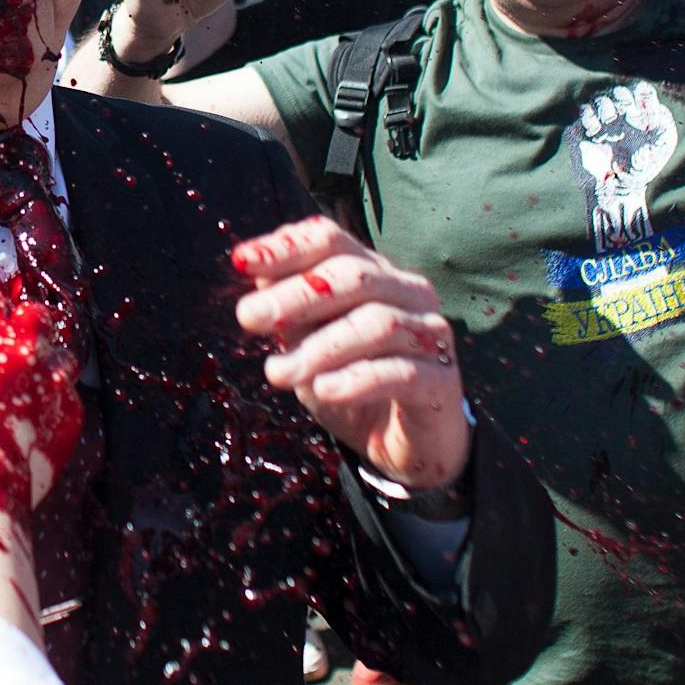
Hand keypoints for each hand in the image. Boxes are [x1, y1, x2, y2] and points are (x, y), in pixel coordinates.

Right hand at [0, 287, 82, 515]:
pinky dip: (53, 402)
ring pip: (60, 352)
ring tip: (29, 384)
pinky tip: (37, 419)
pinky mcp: (71, 409)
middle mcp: (25, 347)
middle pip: (34, 314)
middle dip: (22, 327)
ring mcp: (53, 378)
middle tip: (8, 346)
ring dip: (46, 363)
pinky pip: (67, 394)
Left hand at [231, 216, 469, 491]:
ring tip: (278, 372)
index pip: (331, 241)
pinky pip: (401, 373)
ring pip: (378, 323)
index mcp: (372, 272)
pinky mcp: (443, 381)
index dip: (287, 247)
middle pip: (354, 275)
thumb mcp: (306, 341)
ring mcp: (430, 333)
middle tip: (249, 318)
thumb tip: (250, 267)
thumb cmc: (348, 381)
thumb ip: (285, 305)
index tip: (241, 262)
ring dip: (320, 347)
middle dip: (297, 295)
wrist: (397, 443)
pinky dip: (357, 380)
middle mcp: (407, 292)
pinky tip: (324, 390)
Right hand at [573, 81, 678, 247]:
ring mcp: (602, 122)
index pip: (642, 92)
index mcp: (641, 116)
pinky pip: (582, 112)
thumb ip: (662, 125)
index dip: (643, 95)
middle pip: (619, 93)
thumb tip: (656, 107)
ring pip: (600, 100)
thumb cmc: (641, 169)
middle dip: (622, 99)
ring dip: (605, 108)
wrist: (615, 190)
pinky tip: (594, 130)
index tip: (644, 111)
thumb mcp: (660, 147)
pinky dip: (588, 116)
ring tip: (608, 126)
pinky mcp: (584, 129)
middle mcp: (621, 116)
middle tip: (627, 116)